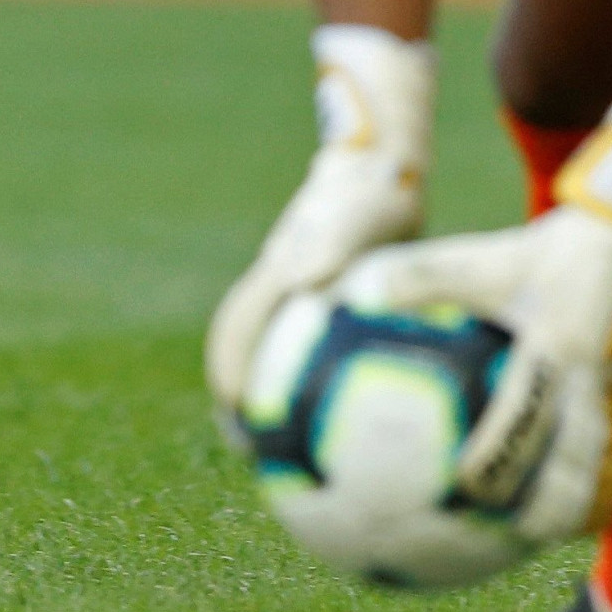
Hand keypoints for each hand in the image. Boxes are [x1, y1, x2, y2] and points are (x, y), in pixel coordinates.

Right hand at [205, 27, 432, 422]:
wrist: (382, 162)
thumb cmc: (367, 189)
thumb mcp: (350, 217)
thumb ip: (326, 246)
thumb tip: (302, 283)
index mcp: (278, 277)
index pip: (236, 334)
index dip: (229, 377)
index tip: (238, 424)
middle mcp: (284, 288)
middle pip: (249, 349)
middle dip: (246, 397)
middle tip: (266, 450)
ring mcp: (306, 291)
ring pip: (282, 351)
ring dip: (283, 391)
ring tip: (309, 442)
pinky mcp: (335, 295)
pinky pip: (321, 348)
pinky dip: (328, 379)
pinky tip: (369, 412)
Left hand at [334, 90, 611, 544]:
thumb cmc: (536, 255)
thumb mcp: (473, 258)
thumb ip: (415, 276)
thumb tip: (351, 295)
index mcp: (554, 351)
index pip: (527, 415)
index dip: (500, 456)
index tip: (465, 487)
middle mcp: (593, 383)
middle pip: (580, 463)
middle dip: (550, 507)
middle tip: (509, 535)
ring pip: (605, 471)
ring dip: (575, 508)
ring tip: (537, 542)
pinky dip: (592, 490)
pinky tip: (562, 517)